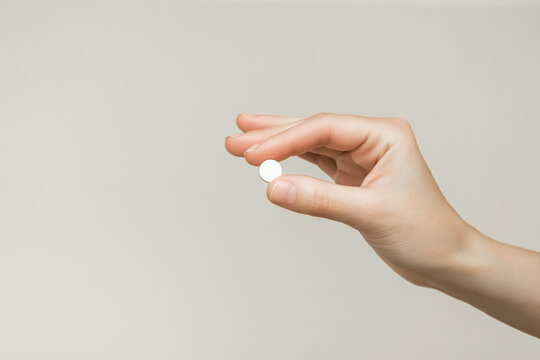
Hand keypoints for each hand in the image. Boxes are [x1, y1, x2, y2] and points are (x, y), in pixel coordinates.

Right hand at [225, 112, 470, 285]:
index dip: (284, 141)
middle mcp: (372, 141)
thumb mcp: (370, 214)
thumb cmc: (426, 233)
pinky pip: (316, 165)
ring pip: (311, 146)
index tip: (252, 155)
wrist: (446, 259)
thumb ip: (320, 199)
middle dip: (273, 135)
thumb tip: (274, 188)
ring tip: (243, 140)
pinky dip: (292, 163)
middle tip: (236, 138)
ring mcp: (362, 159)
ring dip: (278, 145)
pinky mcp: (354, 178)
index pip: (324, 130)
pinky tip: (272, 158)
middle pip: (313, 131)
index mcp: (385, 136)